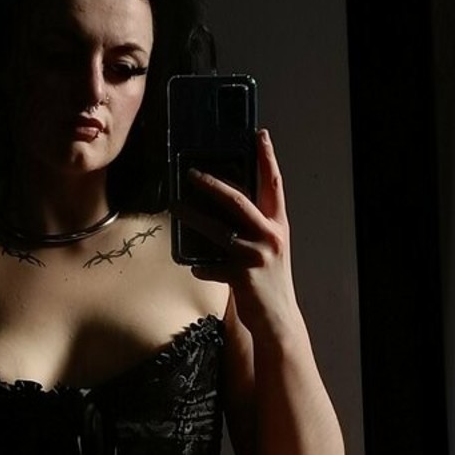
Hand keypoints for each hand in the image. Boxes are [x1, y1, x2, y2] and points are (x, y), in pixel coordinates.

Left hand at [175, 130, 302, 339]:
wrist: (278, 319)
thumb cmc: (268, 281)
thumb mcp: (267, 250)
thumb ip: (252, 229)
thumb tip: (221, 208)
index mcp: (278, 226)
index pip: (274, 184)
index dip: (268, 158)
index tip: (261, 135)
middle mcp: (271, 236)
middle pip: (239, 200)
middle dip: (213, 184)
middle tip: (192, 173)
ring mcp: (256, 256)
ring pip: (218, 230)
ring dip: (193, 218)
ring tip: (176, 208)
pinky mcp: (243, 276)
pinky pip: (211, 266)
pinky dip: (200, 266)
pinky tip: (194, 266)